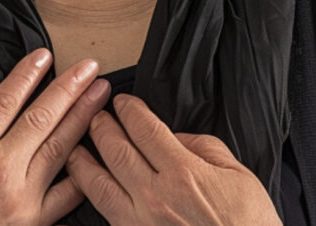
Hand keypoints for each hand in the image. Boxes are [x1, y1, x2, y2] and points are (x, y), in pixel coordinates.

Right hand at [0, 48, 111, 225]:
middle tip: (90, 68)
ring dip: (83, 118)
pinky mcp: (33, 222)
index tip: (44, 56)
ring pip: (60, 148)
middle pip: (42, 117)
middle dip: (69, 88)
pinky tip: (96, 152)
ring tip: (100, 96)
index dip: (28, 74)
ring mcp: (21, 197)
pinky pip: (67, 194)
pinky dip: (83, 172)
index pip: (6, 100)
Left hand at [64, 93, 282, 225]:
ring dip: (83, 162)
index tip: (123, 102)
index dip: (130, 110)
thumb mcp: (239, 176)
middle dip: (102, 127)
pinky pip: (104, 215)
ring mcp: (140, 223)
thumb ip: (204, 148)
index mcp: (183, 173)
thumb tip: (176, 139)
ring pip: (98, 185)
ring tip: (77, 148)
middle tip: (97, 116)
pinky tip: (87, 188)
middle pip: (115, 151)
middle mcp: (156, 197)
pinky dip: (90, 197)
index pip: (144, 129)